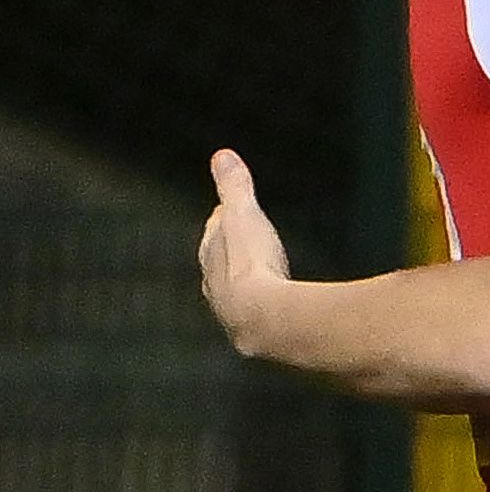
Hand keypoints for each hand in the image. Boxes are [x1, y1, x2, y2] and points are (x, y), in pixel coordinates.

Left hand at [198, 149, 290, 352]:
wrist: (266, 320)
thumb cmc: (253, 265)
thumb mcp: (244, 216)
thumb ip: (235, 187)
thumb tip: (222, 155)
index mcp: (212, 257)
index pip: (214, 236)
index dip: (223, 224)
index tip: (228, 215)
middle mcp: (216, 289)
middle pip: (220, 268)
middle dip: (229, 258)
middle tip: (240, 250)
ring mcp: (233, 315)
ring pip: (236, 297)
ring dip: (246, 289)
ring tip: (258, 285)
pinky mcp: (256, 336)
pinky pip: (259, 319)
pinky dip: (266, 312)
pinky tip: (275, 316)